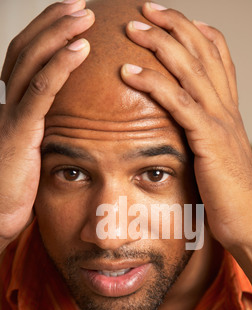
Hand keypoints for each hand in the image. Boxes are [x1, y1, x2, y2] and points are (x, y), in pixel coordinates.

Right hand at [0, 0, 94, 247]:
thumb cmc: (20, 189)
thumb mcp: (37, 152)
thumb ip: (49, 130)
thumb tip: (75, 121)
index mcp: (13, 106)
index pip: (27, 59)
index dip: (48, 35)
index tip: (73, 19)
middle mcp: (6, 103)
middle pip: (27, 50)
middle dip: (53, 23)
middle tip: (80, 5)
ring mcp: (10, 115)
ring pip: (31, 62)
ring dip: (59, 34)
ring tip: (83, 14)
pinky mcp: (18, 131)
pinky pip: (41, 91)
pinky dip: (60, 65)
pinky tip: (81, 48)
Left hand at [121, 3, 251, 252]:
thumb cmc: (232, 199)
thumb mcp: (218, 161)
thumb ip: (203, 141)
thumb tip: (184, 138)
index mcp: (229, 113)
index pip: (219, 59)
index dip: (197, 33)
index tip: (172, 20)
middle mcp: (227, 110)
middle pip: (204, 52)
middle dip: (174, 24)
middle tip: (146, 9)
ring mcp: (221, 123)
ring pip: (191, 68)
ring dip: (160, 42)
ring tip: (132, 27)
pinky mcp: (209, 141)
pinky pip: (178, 103)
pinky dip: (153, 83)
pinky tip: (128, 71)